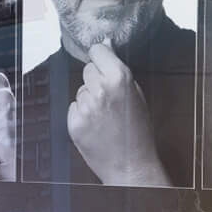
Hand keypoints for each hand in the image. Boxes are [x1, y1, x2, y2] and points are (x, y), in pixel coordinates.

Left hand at [65, 42, 170, 185]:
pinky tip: (95, 125)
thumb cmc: (138, 131)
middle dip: (96, 79)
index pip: (97, 51)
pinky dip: (81, 114)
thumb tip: (106, 46)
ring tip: (104, 116)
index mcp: (119, 78)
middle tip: (108, 97)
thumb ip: (119, 71)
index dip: (101, 58)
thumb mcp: (137, 95)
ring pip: (81, 90)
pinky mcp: (73, 122)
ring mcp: (85, 106)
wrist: (130, 164)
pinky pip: (74, 107)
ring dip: (89, 99)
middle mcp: (100, 89)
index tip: (103, 64)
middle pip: (87, 70)